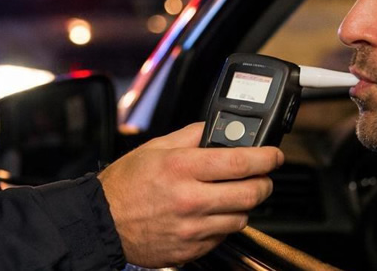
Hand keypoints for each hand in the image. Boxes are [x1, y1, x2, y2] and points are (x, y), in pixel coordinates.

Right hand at [97, 122, 283, 267]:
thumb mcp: (155, 147)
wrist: (102, 222)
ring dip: (244, 205)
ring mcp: (192, 228)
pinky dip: (224, 224)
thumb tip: (218, 129)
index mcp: (182, 168)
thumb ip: (191, 135)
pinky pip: (223, 236)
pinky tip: (211, 213)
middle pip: (250, 194)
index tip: (274, 155)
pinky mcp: (191, 248)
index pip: (240, 162)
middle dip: (264, 183)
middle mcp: (190, 199)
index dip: (266, 157)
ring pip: (240, 218)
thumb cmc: (125, 185)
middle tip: (262, 176)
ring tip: (231, 194)